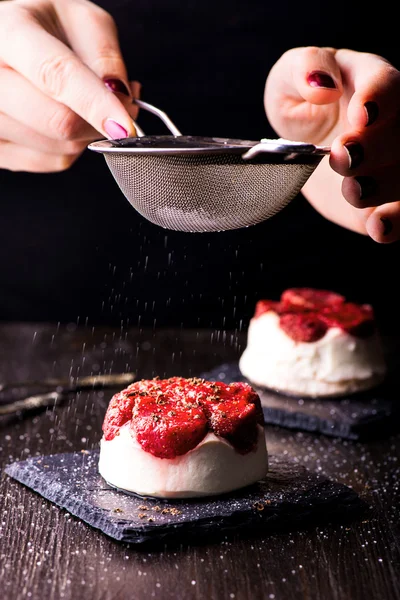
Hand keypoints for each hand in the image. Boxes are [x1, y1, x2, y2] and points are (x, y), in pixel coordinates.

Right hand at [0, 0, 138, 172]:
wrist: (12, 44)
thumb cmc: (47, 28)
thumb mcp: (81, 19)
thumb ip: (105, 55)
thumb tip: (122, 100)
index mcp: (8, 32)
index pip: (54, 75)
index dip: (95, 104)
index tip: (125, 126)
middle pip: (58, 122)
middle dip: (99, 120)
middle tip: (117, 104)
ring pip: (60, 148)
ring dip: (87, 134)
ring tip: (83, 103)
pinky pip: (51, 162)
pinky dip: (71, 147)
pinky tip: (66, 119)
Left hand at [264, 47, 399, 242]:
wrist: (300, 149)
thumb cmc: (299, 107)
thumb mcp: (287, 82)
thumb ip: (303, 70)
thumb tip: (323, 86)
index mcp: (369, 86)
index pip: (386, 83)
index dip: (377, 98)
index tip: (360, 116)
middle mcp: (390, 124)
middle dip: (374, 147)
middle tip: (341, 156)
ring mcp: (390, 164)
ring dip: (382, 186)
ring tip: (353, 190)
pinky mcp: (383, 201)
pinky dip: (394, 222)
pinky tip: (377, 226)